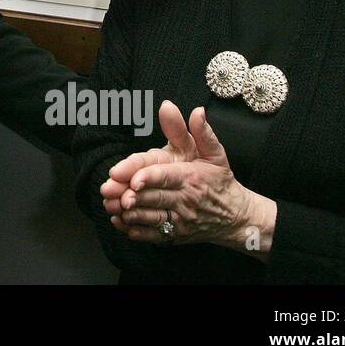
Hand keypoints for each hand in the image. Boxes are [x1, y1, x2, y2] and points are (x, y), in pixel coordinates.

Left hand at [106, 101, 273, 253]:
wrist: (235, 217)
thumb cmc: (219, 181)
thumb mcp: (214, 153)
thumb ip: (201, 132)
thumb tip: (197, 111)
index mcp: (191, 177)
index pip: (166, 177)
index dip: (148, 177)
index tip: (133, 179)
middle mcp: (185, 200)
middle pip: (154, 197)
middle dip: (131, 195)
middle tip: (109, 191)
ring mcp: (180, 220)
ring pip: (152, 218)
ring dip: (129, 213)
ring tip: (110, 205)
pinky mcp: (176, 235)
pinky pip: (153, 235)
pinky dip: (136, 231)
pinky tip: (120, 222)